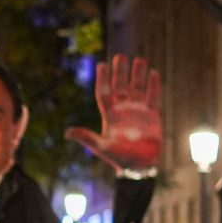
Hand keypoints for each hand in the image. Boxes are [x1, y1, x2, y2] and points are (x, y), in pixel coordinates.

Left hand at [64, 54, 161, 173]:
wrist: (138, 165)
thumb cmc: (118, 158)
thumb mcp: (101, 146)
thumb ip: (86, 137)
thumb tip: (67, 133)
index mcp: (110, 114)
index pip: (105, 92)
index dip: (103, 79)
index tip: (101, 64)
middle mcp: (123, 110)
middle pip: (121, 86)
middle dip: (120, 72)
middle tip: (120, 56)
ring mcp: (137, 111)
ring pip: (137, 88)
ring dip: (137, 75)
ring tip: (138, 60)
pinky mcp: (152, 116)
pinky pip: (153, 97)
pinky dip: (153, 86)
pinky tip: (154, 73)